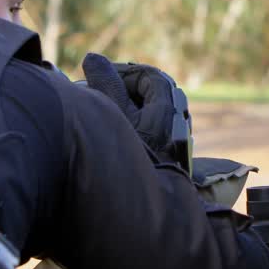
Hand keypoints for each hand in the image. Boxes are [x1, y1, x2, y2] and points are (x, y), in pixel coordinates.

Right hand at [81, 53, 192, 170]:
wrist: (136, 209)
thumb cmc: (124, 156)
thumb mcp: (111, 112)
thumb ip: (104, 83)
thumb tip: (93, 59)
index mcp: (168, 112)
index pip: (150, 77)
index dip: (124, 72)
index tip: (98, 76)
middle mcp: (175, 129)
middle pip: (152, 96)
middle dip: (123, 91)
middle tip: (98, 94)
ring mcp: (170, 148)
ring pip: (150, 118)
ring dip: (125, 111)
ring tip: (100, 115)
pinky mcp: (162, 165)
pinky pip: (148, 136)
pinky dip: (130, 129)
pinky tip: (110, 136)